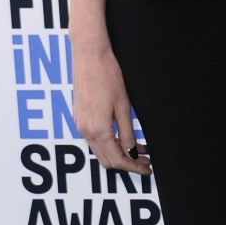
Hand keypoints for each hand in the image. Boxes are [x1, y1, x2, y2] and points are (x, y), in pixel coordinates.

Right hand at [73, 40, 151, 173]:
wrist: (88, 56)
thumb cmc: (107, 76)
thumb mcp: (124, 106)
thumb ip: (127, 132)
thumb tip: (132, 151)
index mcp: (98, 129)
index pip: (117, 159)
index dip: (134, 167)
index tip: (147, 168)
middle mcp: (86, 131)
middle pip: (107, 160)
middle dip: (127, 163)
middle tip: (146, 161)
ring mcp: (80, 125)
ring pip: (100, 151)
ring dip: (119, 153)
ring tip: (140, 149)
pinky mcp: (79, 118)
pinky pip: (94, 140)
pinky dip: (109, 144)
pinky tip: (124, 137)